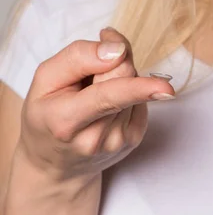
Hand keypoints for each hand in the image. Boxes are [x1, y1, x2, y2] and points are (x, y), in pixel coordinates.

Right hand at [16, 27, 174, 184]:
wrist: (54, 163)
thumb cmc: (47, 112)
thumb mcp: (45, 78)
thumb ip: (77, 57)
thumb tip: (117, 51)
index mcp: (65, 120)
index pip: (108, 97)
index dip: (137, 86)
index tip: (166, 88)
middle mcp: (95, 137)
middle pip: (126, 77)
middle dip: (115, 60)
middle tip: (93, 68)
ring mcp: (117, 142)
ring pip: (136, 84)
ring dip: (120, 78)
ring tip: (94, 94)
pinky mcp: (133, 139)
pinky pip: (142, 99)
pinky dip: (129, 93)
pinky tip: (108, 104)